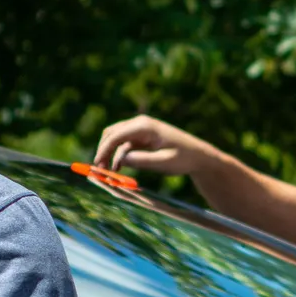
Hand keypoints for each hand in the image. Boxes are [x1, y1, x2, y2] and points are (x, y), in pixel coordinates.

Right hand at [94, 116, 216, 176]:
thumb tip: (120, 159)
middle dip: (103, 151)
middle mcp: (140, 124)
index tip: (97, 166)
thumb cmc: (184, 158)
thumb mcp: (164, 162)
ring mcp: (140, 129)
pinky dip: (118, 155)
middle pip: (111, 133)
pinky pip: (123, 144)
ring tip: (107, 172)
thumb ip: (143, 161)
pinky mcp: (142, 137)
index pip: (116, 135)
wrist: (198, 156)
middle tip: (99, 170)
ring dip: (109, 153)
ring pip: (115, 138)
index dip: (103, 150)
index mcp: (145, 126)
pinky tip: (118, 169)